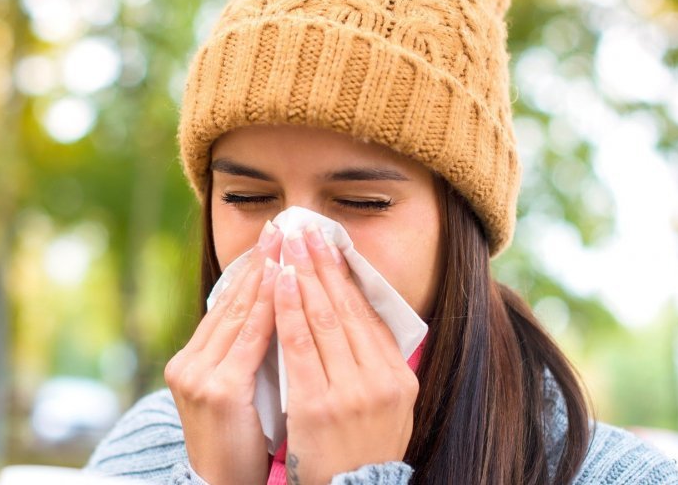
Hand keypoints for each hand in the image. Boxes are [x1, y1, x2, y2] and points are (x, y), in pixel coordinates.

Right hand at [164, 221, 282, 484]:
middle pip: (231, 301)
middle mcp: (190, 361)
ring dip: (265, 275)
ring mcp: (200, 374)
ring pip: (240, 313)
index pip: (227, 306)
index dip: (251, 271)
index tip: (273, 241)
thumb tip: (272, 312)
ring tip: (285, 243)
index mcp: (193, 360)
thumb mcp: (233, 391)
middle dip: (259, 262)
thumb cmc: (237, 442)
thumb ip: (243, 353)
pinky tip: (283, 282)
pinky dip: (267, 307)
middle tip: (281, 228)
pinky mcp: (219, 390)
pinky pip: (250, 339)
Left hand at [275, 224, 418, 484]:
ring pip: (322, 320)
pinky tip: (278, 282)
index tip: (329, 244)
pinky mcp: (318, 406)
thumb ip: (376, 363)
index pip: (367, 313)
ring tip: (289, 244)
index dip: (345, 274)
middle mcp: (380, 380)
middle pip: (345, 308)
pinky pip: (299, 347)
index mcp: (398, 376)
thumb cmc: (361, 448)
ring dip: (302, 276)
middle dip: (321, 263)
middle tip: (305, 229)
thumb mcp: (387, 407)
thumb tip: (358, 313)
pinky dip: (288, 310)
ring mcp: (350, 393)